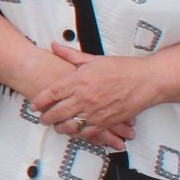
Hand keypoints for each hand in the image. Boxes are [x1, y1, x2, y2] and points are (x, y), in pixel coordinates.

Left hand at [29, 41, 152, 149]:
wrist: (146, 81)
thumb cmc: (122, 68)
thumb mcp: (94, 59)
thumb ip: (70, 55)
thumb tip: (54, 46)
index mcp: (79, 81)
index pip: (51, 93)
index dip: (39, 101)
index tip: (33, 105)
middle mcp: (84, 98)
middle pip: (57, 112)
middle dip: (46, 117)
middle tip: (42, 118)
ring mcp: (95, 112)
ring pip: (70, 126)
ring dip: (60, 128)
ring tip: (56, 126)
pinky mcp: (106, 122)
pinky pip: (87, 133)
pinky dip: (78, 134)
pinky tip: (75, 131)